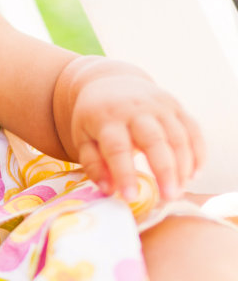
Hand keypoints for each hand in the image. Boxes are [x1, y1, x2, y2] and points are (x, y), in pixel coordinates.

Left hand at [68, 63, 204, 201]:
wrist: (111, 82)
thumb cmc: (96, 118)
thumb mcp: (83, 138)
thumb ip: (93, 164)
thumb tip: (109, 190)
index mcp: (107, 118)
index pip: (117, 148)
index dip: (124, 174)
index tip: (130, 197)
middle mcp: (135, 110)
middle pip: (154, 140)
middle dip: (164, 170)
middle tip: (169, 196)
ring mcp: (160, 107)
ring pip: (178, 137)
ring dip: (183, 166)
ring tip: (179, 191)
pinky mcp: (177, 107)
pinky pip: (193, 131)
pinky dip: (198, 153)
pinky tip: (194, 174)